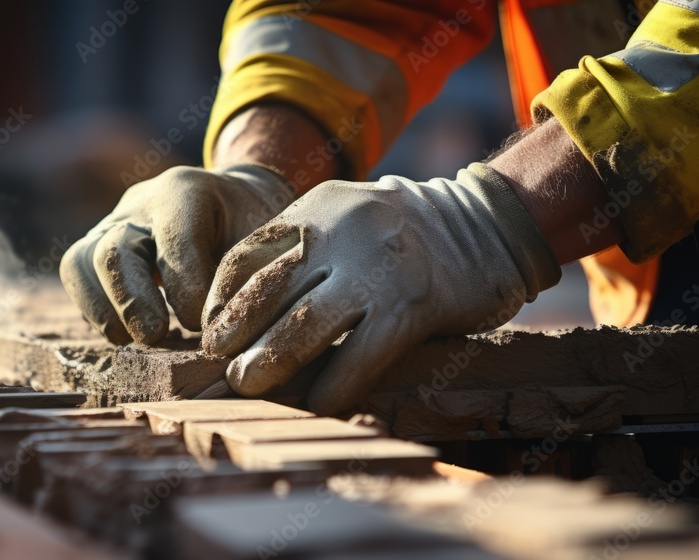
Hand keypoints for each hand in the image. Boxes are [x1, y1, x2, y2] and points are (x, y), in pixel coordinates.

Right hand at [61, 165, 294, 344]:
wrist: (230, 201)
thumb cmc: (251, 225)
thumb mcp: (264, 238)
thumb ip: (247, 276)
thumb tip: (225, 331)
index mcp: (186, 190)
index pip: (176, 241)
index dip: (187, 288)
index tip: (204, 325)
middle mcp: (139, 204)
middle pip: (114, 250)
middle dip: (133, 301)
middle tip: (156, 336)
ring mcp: (110, 225)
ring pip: (80, 262)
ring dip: (105, 310)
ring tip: (137, 340)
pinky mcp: (95, 248)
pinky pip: (77, 278)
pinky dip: (97, 311)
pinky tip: (127, 333)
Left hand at [201, 163, 560, 415]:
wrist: (489, 223)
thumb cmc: (402, 235)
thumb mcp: (346, 218)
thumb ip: (303, 248)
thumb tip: (243, 312)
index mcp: (318, 206)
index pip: (247, 255)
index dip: (221, 300)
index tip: (210, 332)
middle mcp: (342, 231)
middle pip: (268, 292)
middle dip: (236, 335)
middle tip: (221, 368)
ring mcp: (378, 268)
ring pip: (304, 326)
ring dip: (269, 363)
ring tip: (249, 384)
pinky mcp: (413, 305)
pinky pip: (359, 356)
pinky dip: (332, 386)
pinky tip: (317, 404)